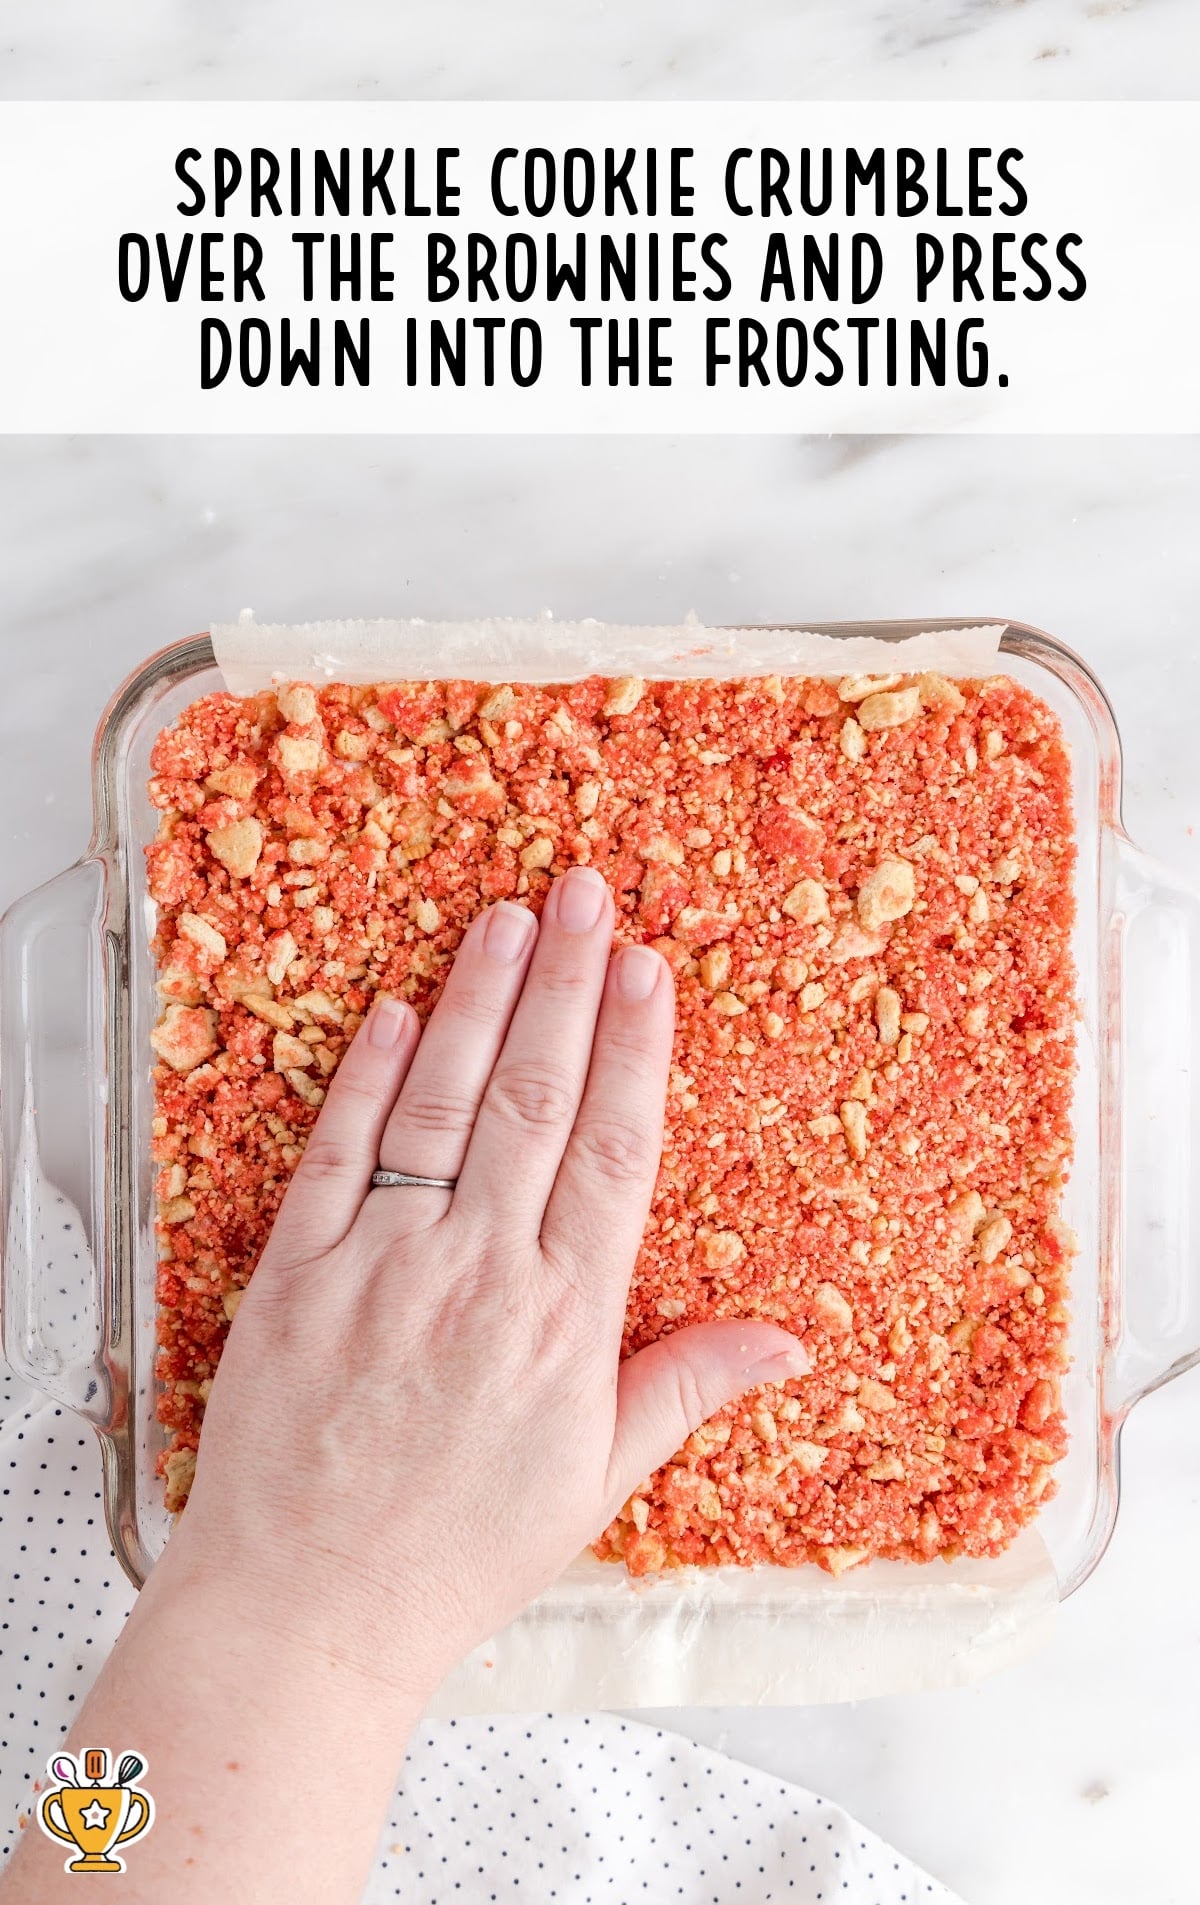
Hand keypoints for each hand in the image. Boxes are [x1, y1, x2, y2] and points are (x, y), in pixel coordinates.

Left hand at [165, 866, 808, 1702]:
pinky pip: (336, 1155)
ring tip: (509, 919)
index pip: (612, 1152)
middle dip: (566, 985)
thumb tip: (792, 1344)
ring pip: (440, 1104)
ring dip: (476, 1001)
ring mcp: (381, 1264)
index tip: (648, 969)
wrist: (309, 1612)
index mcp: (563, 1321)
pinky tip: (391, 1011)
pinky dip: (364, 1077)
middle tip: (588, 892)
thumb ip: (687, 1388)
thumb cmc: (455, 1554)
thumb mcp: (595, 1482)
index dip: (634, 1049)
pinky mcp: (293, 1272)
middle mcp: (478, 1273)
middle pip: (533, 1099)